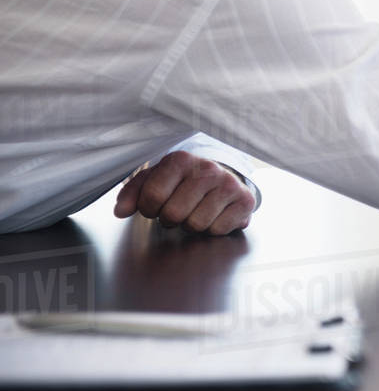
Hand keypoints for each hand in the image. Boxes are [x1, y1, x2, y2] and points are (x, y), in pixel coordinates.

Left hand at [113, 151, 255, 234]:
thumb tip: (120, 211)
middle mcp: (208, 168)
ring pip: (196, 224)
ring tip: (195, 212)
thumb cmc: (184, 182)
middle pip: (174, 214)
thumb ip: (133, 193)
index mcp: (181, 160)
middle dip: (171, 219)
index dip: (149, 209)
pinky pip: (218, 230)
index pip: (153, 196)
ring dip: (191, 225)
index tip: (155, 205)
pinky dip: (212, 229)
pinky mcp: (245, 200)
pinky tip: (214, 215)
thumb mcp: (156, 180)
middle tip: (177, 210)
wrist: (223, 179)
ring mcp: (229, 184)